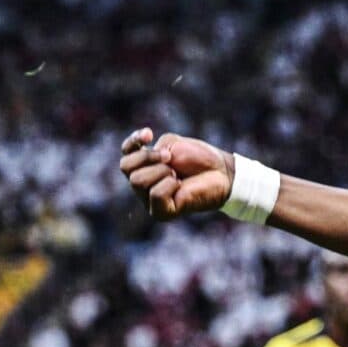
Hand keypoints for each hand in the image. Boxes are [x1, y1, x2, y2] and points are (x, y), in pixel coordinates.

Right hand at [119, 127, 233, 219]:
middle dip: (149, 157)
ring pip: (138, 181)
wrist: (222, 173)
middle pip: (126, 168)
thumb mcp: (173, 144)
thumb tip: (143, 162)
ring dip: (161, 171)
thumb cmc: (200, 158)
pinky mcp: (162, 212)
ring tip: (177, 174)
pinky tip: (179, 185)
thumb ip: (151, 149)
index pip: (125, 155)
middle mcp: (142, 185)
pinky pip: (155, 195)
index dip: (132, 142)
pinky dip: (168, 185)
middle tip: (169, 157)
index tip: (148, 134)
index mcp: (144, 167)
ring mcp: (150, 200)